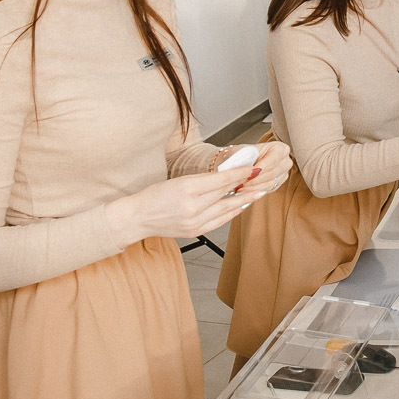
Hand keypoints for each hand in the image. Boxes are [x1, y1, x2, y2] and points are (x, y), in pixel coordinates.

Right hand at [106, 166, 257, 246]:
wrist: (137, 218)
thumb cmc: (153, 196)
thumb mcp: (178, 180)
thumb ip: (203, 180)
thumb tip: (226, 175)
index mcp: (187, 189)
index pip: (221, 179)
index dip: (240, 173)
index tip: (253, 167)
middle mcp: (193, 207)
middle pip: (226, 194)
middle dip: (246, 185)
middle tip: (261, 178)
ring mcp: (195, 222)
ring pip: (226, 209)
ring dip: (244, 200)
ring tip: (257, 192)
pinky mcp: (195, 231)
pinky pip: (220, 221)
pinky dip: (232, 213)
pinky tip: (240, 206)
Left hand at [213, 140, 293, 195]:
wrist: (248, 157)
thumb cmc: (245, 152)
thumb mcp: (243, 150)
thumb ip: (244, 155)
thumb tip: (240, 162)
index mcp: (281, 149)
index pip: (272, 161)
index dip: (260, 168)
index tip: (247, 173)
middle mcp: (286, 162)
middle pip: (271, 174)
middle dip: (255, 179)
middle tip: (241, 182)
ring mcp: (284, 174)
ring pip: (269, 183)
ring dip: (253, 187)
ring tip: (240, 186)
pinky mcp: (278, 184)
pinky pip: (267, 190)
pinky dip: (255, 191)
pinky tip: (245, 190)